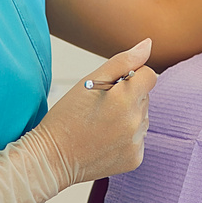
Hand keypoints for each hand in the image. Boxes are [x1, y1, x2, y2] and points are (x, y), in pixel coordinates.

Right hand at [0, 38, 156, 202]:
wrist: (52, 158)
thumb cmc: (67, 116)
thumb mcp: (90, 81)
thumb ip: (123, 61)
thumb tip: (148, 44)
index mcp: (126, 99)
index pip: (150, 75)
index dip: (132, 77)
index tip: (113, 86)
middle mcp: (136, 122)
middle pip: (145, 97)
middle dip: (128, 97)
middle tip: (100, 107)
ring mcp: (136, 142)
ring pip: (142, 118)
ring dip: (128, 117)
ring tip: (101, 124)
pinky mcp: (135, 158)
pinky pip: (138, 138)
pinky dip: (126, 137)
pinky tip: (105, 140)